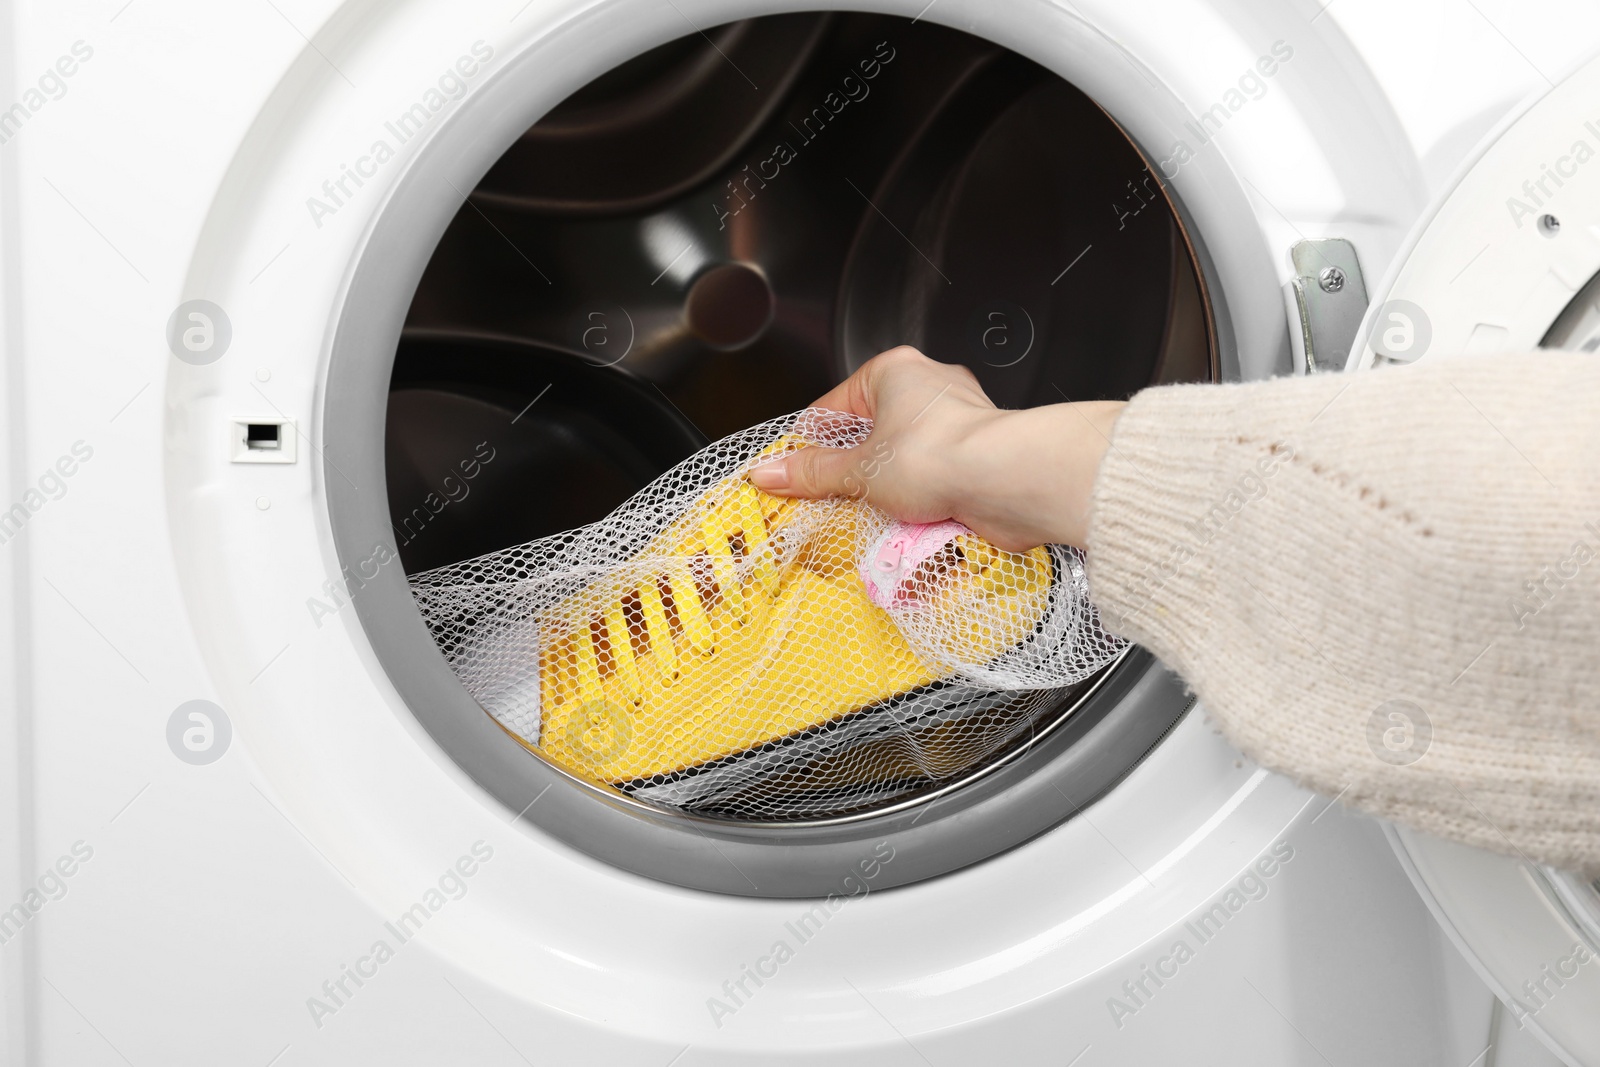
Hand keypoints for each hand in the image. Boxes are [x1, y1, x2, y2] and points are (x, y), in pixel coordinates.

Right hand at [746, 346, 1124, 549]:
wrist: (1009, 482)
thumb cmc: (940, 456)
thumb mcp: (858, 470)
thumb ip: (812, 473)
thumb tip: (770, 472)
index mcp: (894, 371)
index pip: (834, 406)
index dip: (810, 443)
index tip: (793, 474)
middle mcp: (930, 389)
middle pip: (872, 436)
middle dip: (854, 475)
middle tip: (831, 502)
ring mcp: (958, 423)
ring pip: (905, 463)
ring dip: (888, 496)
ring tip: (874, 519)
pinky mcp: (979, 459)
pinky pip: (935, 484)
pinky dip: (920, 508)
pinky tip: (908, 529)